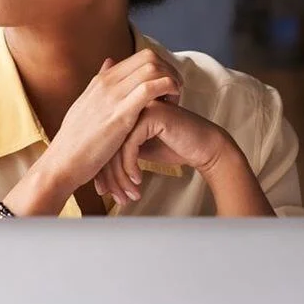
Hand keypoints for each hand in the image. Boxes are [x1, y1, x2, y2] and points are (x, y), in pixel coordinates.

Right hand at [39, 49, 182, 193]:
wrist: (62, 163)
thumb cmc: (75, 142)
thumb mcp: (84, 106)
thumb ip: (99, 85)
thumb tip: (109, 62)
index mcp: (101, 80)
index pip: (140, 56)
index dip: (161, 68)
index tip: (167, 88)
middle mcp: (107, 83)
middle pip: (149, 57)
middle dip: (170, 70)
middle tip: (176, 92)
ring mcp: (113, 96)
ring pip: (152, 68)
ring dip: (171, 80)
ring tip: (175, 101)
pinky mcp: (121, 114)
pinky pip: (150, 88)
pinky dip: (167, 90)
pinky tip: (171, 106)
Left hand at [94, 100, 231, 203]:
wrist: (204, 147)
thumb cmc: (174, 148)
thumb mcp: (141, 150)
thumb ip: (121, 152)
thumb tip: (99, 173)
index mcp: (124, 112)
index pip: (103, 142)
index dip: (101, 169)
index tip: (102, 191)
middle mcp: (130, 106)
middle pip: (107, 144)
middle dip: (110, 176)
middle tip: (114, 197)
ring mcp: (140, 107)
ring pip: (116, 146)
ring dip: (121, 177)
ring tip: (128, 195)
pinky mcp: (152, 115)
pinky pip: (130, 144)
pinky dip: (131, 166)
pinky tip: (137, 180)